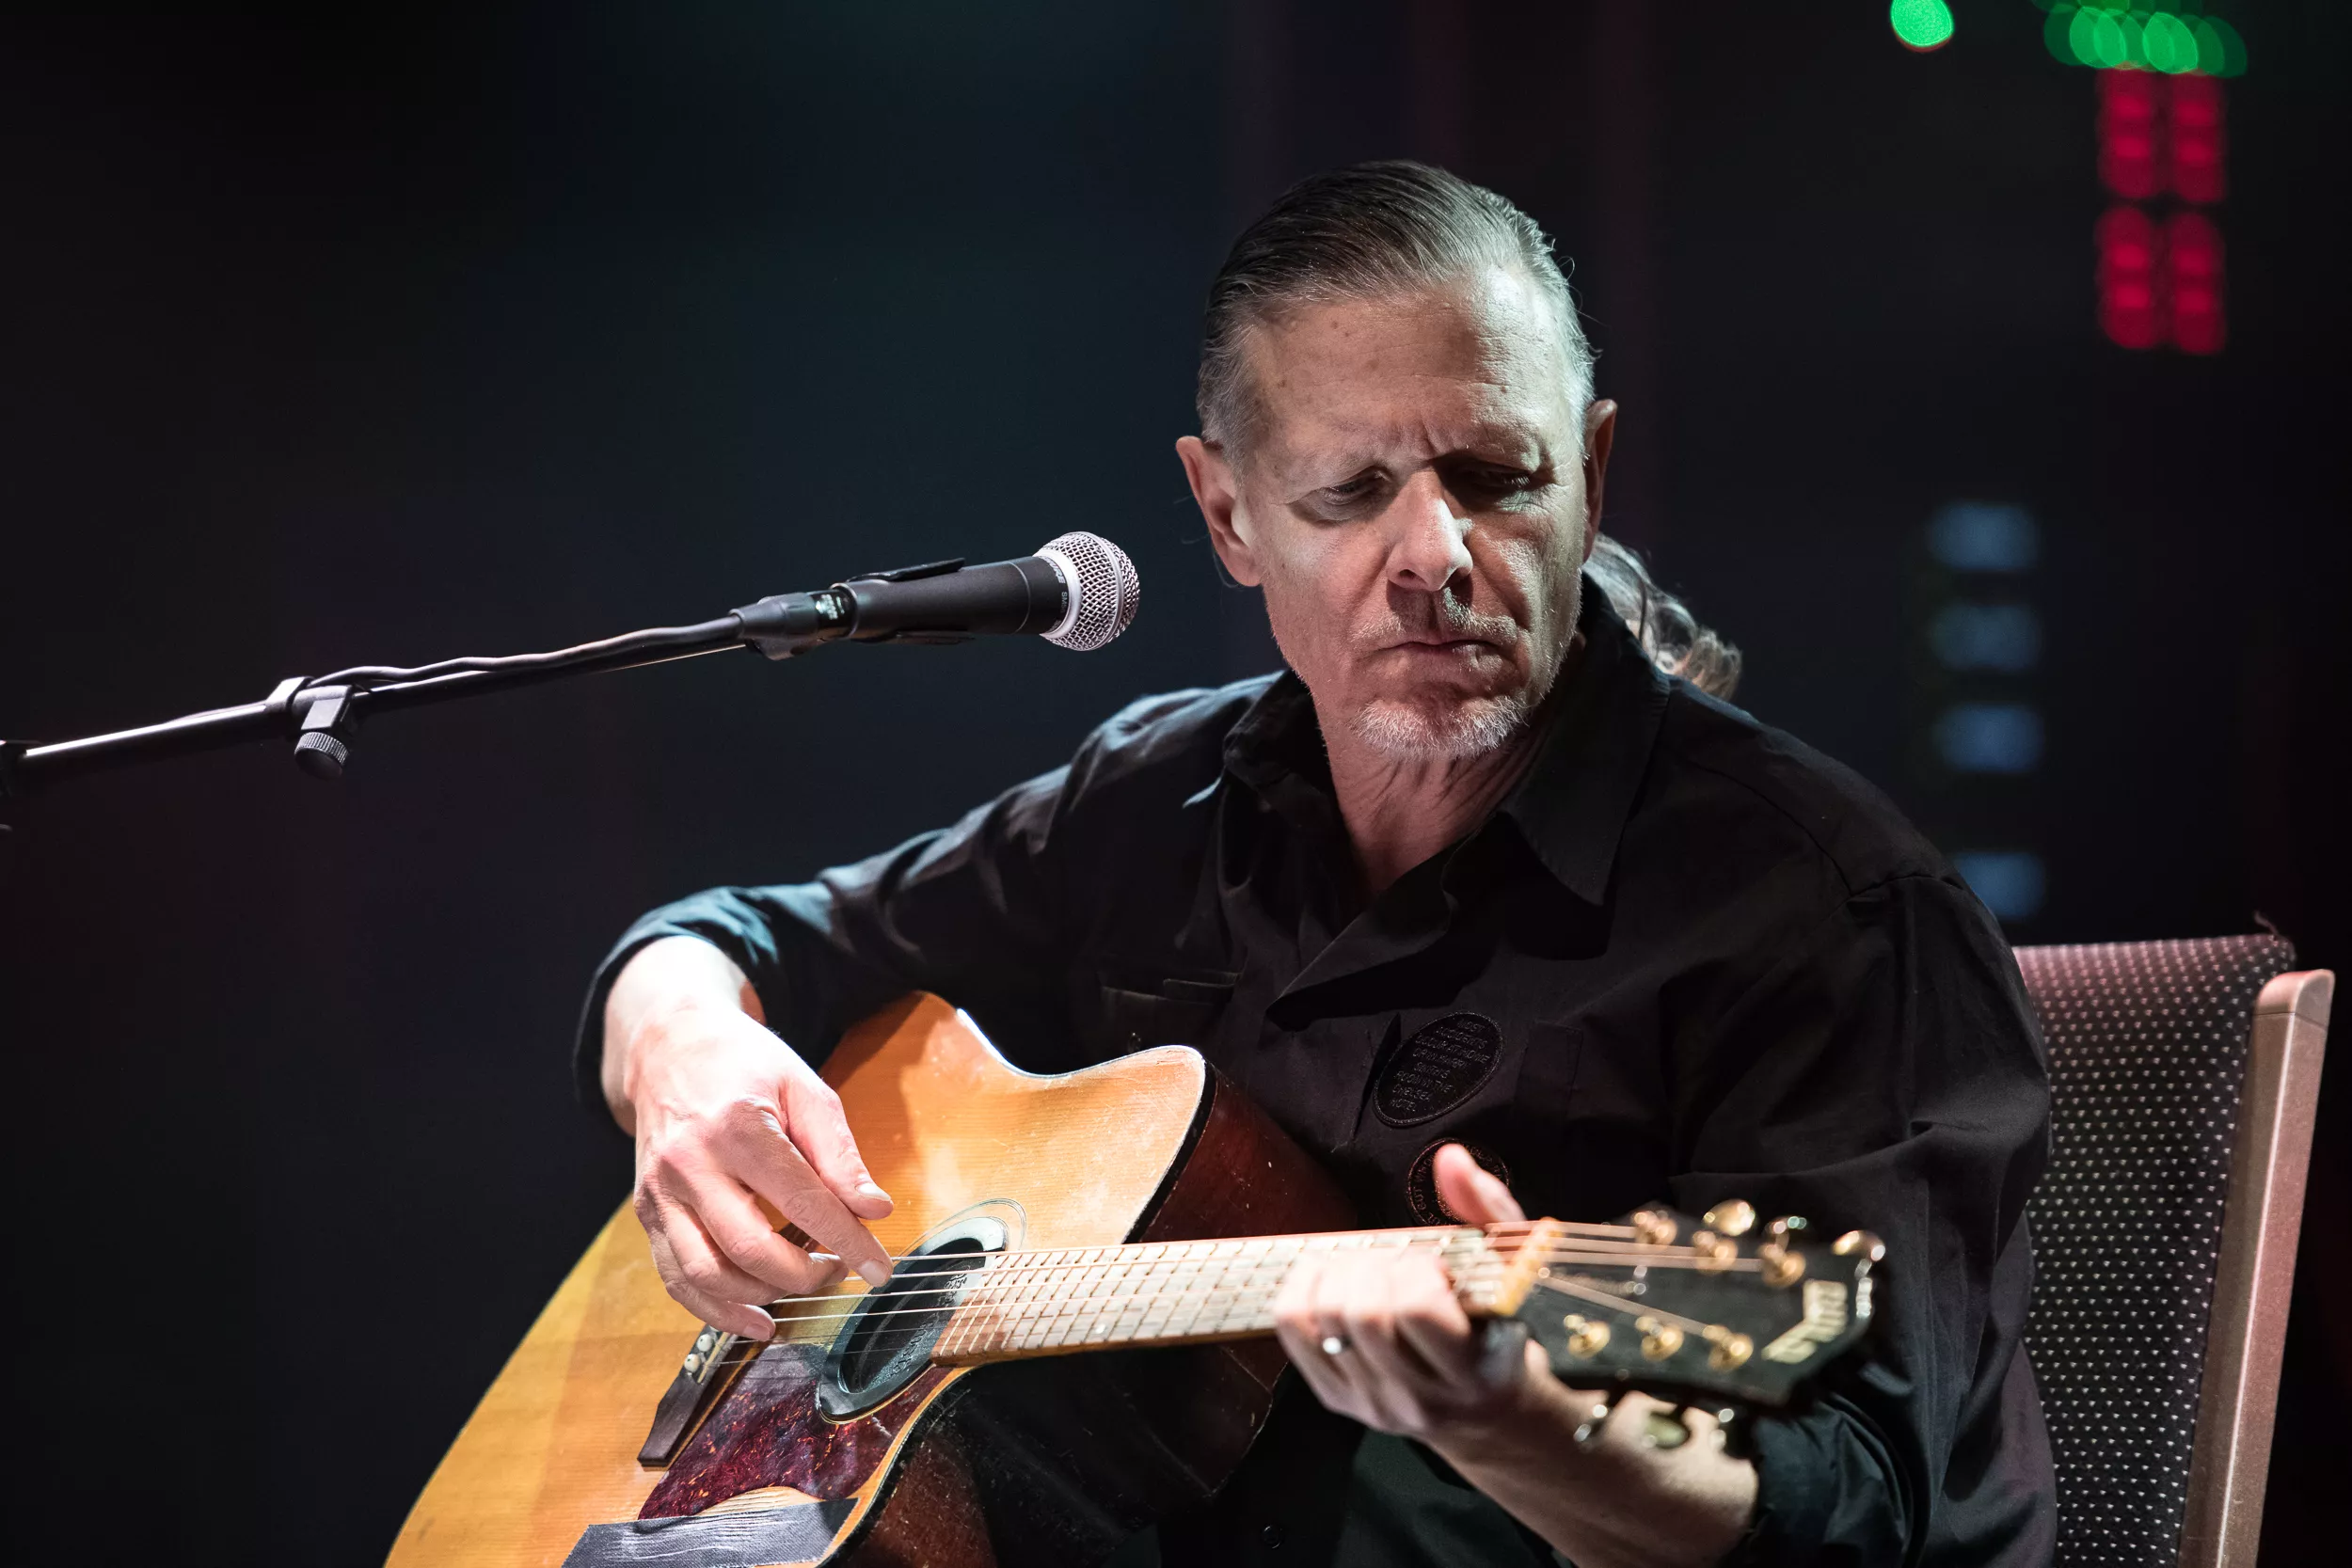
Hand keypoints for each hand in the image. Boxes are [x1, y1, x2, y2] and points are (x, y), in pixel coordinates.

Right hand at [606, 938, 893, 1338]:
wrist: (669, 1046)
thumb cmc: (745, 1065)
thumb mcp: (804, 1089)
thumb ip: (839, 1153)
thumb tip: (874, 1211)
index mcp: (735, 1127)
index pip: (802, 1202)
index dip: (848, 1242)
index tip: (880, 1269)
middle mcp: (689, 1164)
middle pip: (749, 1249)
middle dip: (805, 1276)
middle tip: (839, 1272)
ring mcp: (660, 1193)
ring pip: (706, 1274)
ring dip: (761, 1298)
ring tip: (802, 1290)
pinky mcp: (647, 1213)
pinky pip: (676, 1278)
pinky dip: (715, 1310)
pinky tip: (754, 1319)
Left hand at [1275, 1144, 1757, 1567]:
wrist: (1489, 1412)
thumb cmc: (1501, 1329)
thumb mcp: (1515, 1270)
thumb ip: (1488, 1209)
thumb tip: (1451, 1159)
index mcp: (1474, 1371)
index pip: (1417, 1310)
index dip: (1418, 1269)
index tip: (1435, 1266)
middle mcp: (1419, 1398)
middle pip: (1360, 1313)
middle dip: (1375, 1266)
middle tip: (1399, 1264)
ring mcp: (1373, 1404)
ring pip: (1320, 1318)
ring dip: (1339, 1273)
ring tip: (1371, 1271)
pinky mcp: (1338, 1398)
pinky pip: (1291, 1328)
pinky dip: (1304, 1288)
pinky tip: (1335, 1280)